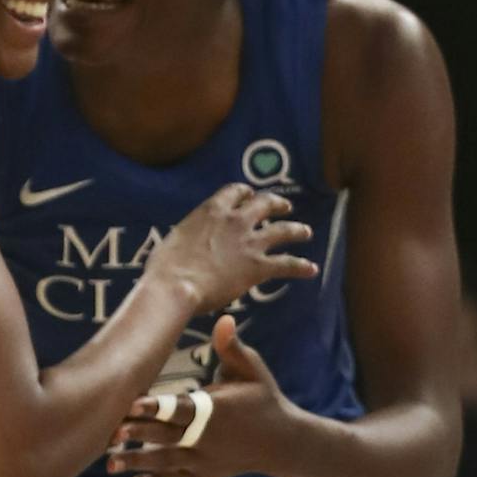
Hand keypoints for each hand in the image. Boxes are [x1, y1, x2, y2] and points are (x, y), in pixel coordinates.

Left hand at [107, 315, 293, 476]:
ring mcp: (205, 459)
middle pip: (168, 436)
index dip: (157, 407)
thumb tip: (224, 318)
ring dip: (138, 461)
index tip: (133, 404)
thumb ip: (232, 347)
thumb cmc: (263, 398)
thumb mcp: (252, 370)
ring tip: (110, 463)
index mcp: (216, 409)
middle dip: (139, 434)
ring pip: (167, 462)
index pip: (181, 408)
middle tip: (112, 432)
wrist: (282, 442)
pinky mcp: (204, 474)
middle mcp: (207, 437)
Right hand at [143, 185, 316, 313]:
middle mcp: (236, 220)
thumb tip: (187, 243)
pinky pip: (287, 264)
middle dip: (276, 203)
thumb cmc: (165, 265)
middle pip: (264, 204)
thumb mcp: (175, 238)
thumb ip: (189, 235)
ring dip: (297, 230)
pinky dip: (301, 266)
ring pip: (283, 230)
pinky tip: (311, 269)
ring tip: (306, 232)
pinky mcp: (258, 266)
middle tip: (285, 206)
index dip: (245, 192)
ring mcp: (250, 242)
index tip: (249, 194)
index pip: (235, 191)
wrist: (176, 285)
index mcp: (212, 210)